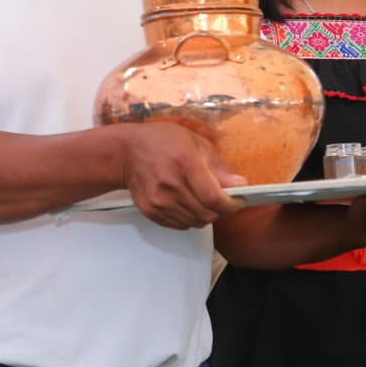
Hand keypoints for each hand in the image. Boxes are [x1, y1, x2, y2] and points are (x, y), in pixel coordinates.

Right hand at [119, 123, 246, 228]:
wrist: (125, 153)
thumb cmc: (160, 141)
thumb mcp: (194, 142)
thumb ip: (217, 166)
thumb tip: (239, 184)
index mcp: (184, 162)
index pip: (214, 197)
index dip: (232, 204)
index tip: (239, 201)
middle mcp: (170, 185)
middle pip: (207, 214)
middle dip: (221, 210)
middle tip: (223, 200)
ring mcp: (159, 202)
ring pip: (196, 222)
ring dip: (206, 214)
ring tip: (202, 198)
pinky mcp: (152, 212)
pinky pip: (181, 225)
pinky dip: (190, 217)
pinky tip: (186, 202)